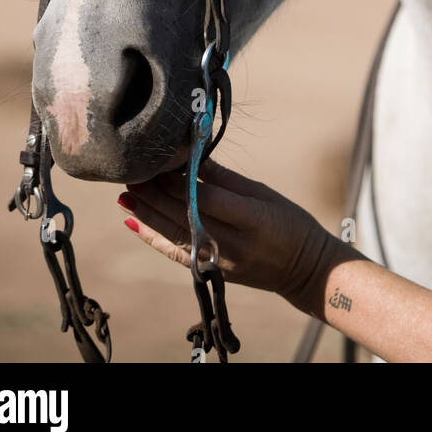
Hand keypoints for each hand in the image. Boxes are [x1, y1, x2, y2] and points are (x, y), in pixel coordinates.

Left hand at [117, 158, 341, 312]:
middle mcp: (231, 244)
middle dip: (155, 193)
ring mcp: (219, 262)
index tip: (157, 162)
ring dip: (147, 213)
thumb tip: (193, 158)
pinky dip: (153, 238)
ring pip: (174, 235)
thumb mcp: (264, 194)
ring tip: (126, 193)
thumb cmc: (290, 224)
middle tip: (132, 172)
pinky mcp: (212, 273)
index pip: (206, 199)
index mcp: (251, 219)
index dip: (178, 182)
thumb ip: (227, 180)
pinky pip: (176, 254)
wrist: (305, 271)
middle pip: (184, 216)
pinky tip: (134, 221)